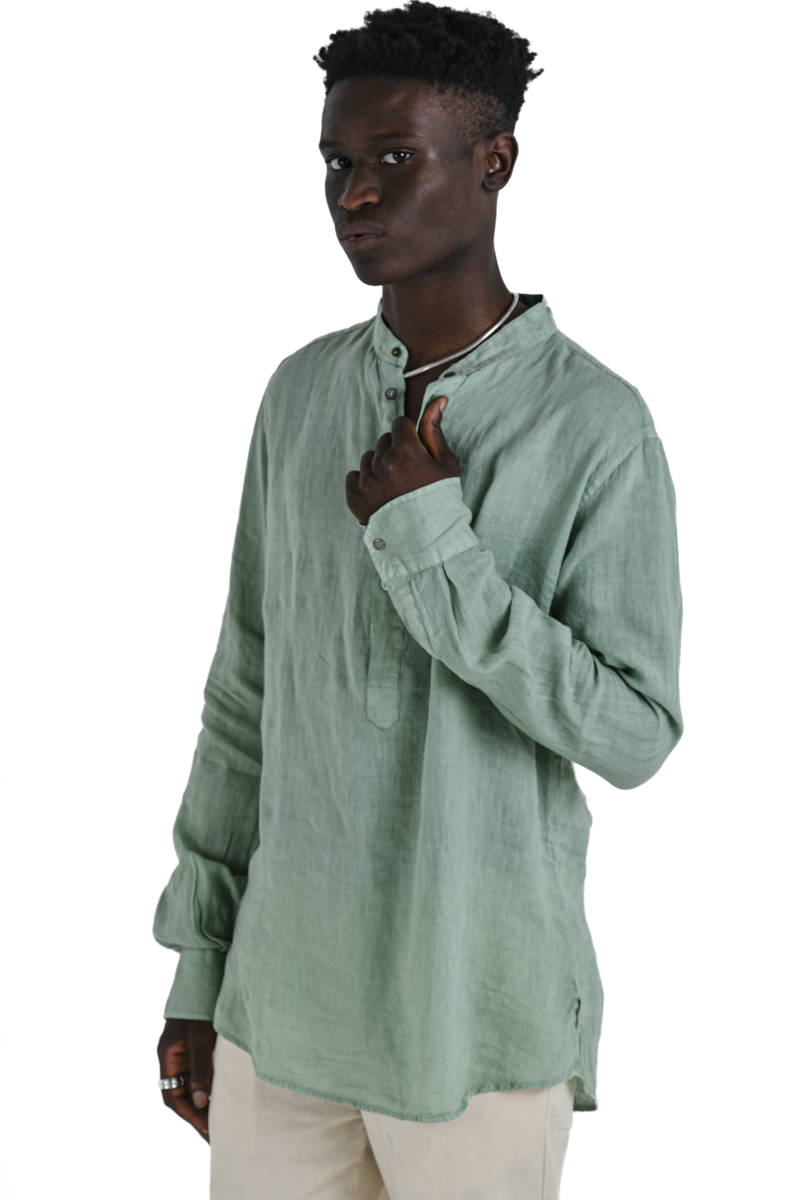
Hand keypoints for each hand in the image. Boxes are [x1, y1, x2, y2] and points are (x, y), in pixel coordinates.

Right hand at [157, 1017, 216, 1142]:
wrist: (204, 978)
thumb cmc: (200, 1006)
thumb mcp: (201, 1039)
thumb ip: (200, 1069)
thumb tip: (202, 1102)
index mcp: (167, 1056)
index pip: (172, 1096)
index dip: (188, 1115)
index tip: (205, 1129)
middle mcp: (172, 1058)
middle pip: (179, 1095)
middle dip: (195, 1116)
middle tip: (213, 1137)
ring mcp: (183, 1053)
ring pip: (189, 1087)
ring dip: (201, 1106)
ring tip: (218, 1125)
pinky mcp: (195, 1048)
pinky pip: (197, 1076)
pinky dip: (206, 1090)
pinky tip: (219, 1099)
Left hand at [346, 395, 459, 525]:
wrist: (427, 542)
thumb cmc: (440, 501)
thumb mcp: (445, 464)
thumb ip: (435, 429)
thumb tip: (438, 400)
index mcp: (405, 450)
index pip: (399, 424)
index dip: (409, 437)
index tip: (415, 453)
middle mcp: (381, 462)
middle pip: (383, 441)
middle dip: (394, 452)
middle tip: (408, 475)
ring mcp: (366, 481)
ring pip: (368, 459)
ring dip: (379, 467)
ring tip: (395, 488)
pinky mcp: (354, 497)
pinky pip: (353, 477)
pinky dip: (364, 483)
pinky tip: (381, 495)